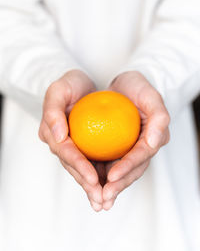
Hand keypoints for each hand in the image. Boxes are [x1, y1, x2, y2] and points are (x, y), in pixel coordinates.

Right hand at [38, 70, 102, 210]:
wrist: (79, 84)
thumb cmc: (69, 85)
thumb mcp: (58, 90)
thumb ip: (53, 112)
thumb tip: (58, 136)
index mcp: (53, 133)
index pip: (66, 152)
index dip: (79, 166)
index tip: (93, 179)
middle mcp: (62, 143)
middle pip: (74, 167)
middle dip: (87, 185)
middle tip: (102, 200)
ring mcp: (74, 146)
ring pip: (84, 169)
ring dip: (95, 187)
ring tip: (107, 202)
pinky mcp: (86, 146)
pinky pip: (94, 162)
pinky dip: (103, 175)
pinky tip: (113, 187)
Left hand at [101, 71, 169, 209]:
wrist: (124, 85)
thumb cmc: (139, 88)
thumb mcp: (151, 96)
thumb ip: (159, 118)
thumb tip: (154, 143)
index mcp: (153, 138)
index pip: (141, 156)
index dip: (128, 167)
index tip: (112, 176)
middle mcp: (141, 147)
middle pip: (131, 171)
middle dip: (117, 186)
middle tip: (102, 198)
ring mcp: (128, 150)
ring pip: (119, 172)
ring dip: (107, 187)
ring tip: (95, 200)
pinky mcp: (116, 149)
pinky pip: (106, 163)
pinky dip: (98, 174)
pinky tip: (87, 183)